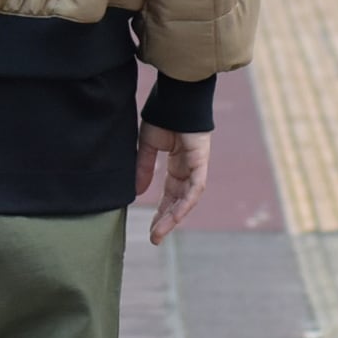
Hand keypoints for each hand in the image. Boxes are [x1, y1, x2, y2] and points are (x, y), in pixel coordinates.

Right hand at [135, 126, 211, 245]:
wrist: (174, 98)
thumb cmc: (162, 116)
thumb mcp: (146, 146)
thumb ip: (143, 168)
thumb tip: (136, 192)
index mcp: (176, 166)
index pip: (169, 195)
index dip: (160, 212)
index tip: (150, 229)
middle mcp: (187, 170)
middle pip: (178, 202)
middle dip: (166, 221)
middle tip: (154, 239)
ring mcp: (196, 167)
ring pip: (186, 200)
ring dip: (173, 218)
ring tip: (159, 233)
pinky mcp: (201, 163)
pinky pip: (195, 188)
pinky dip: (185, 203)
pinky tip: (174, 216)